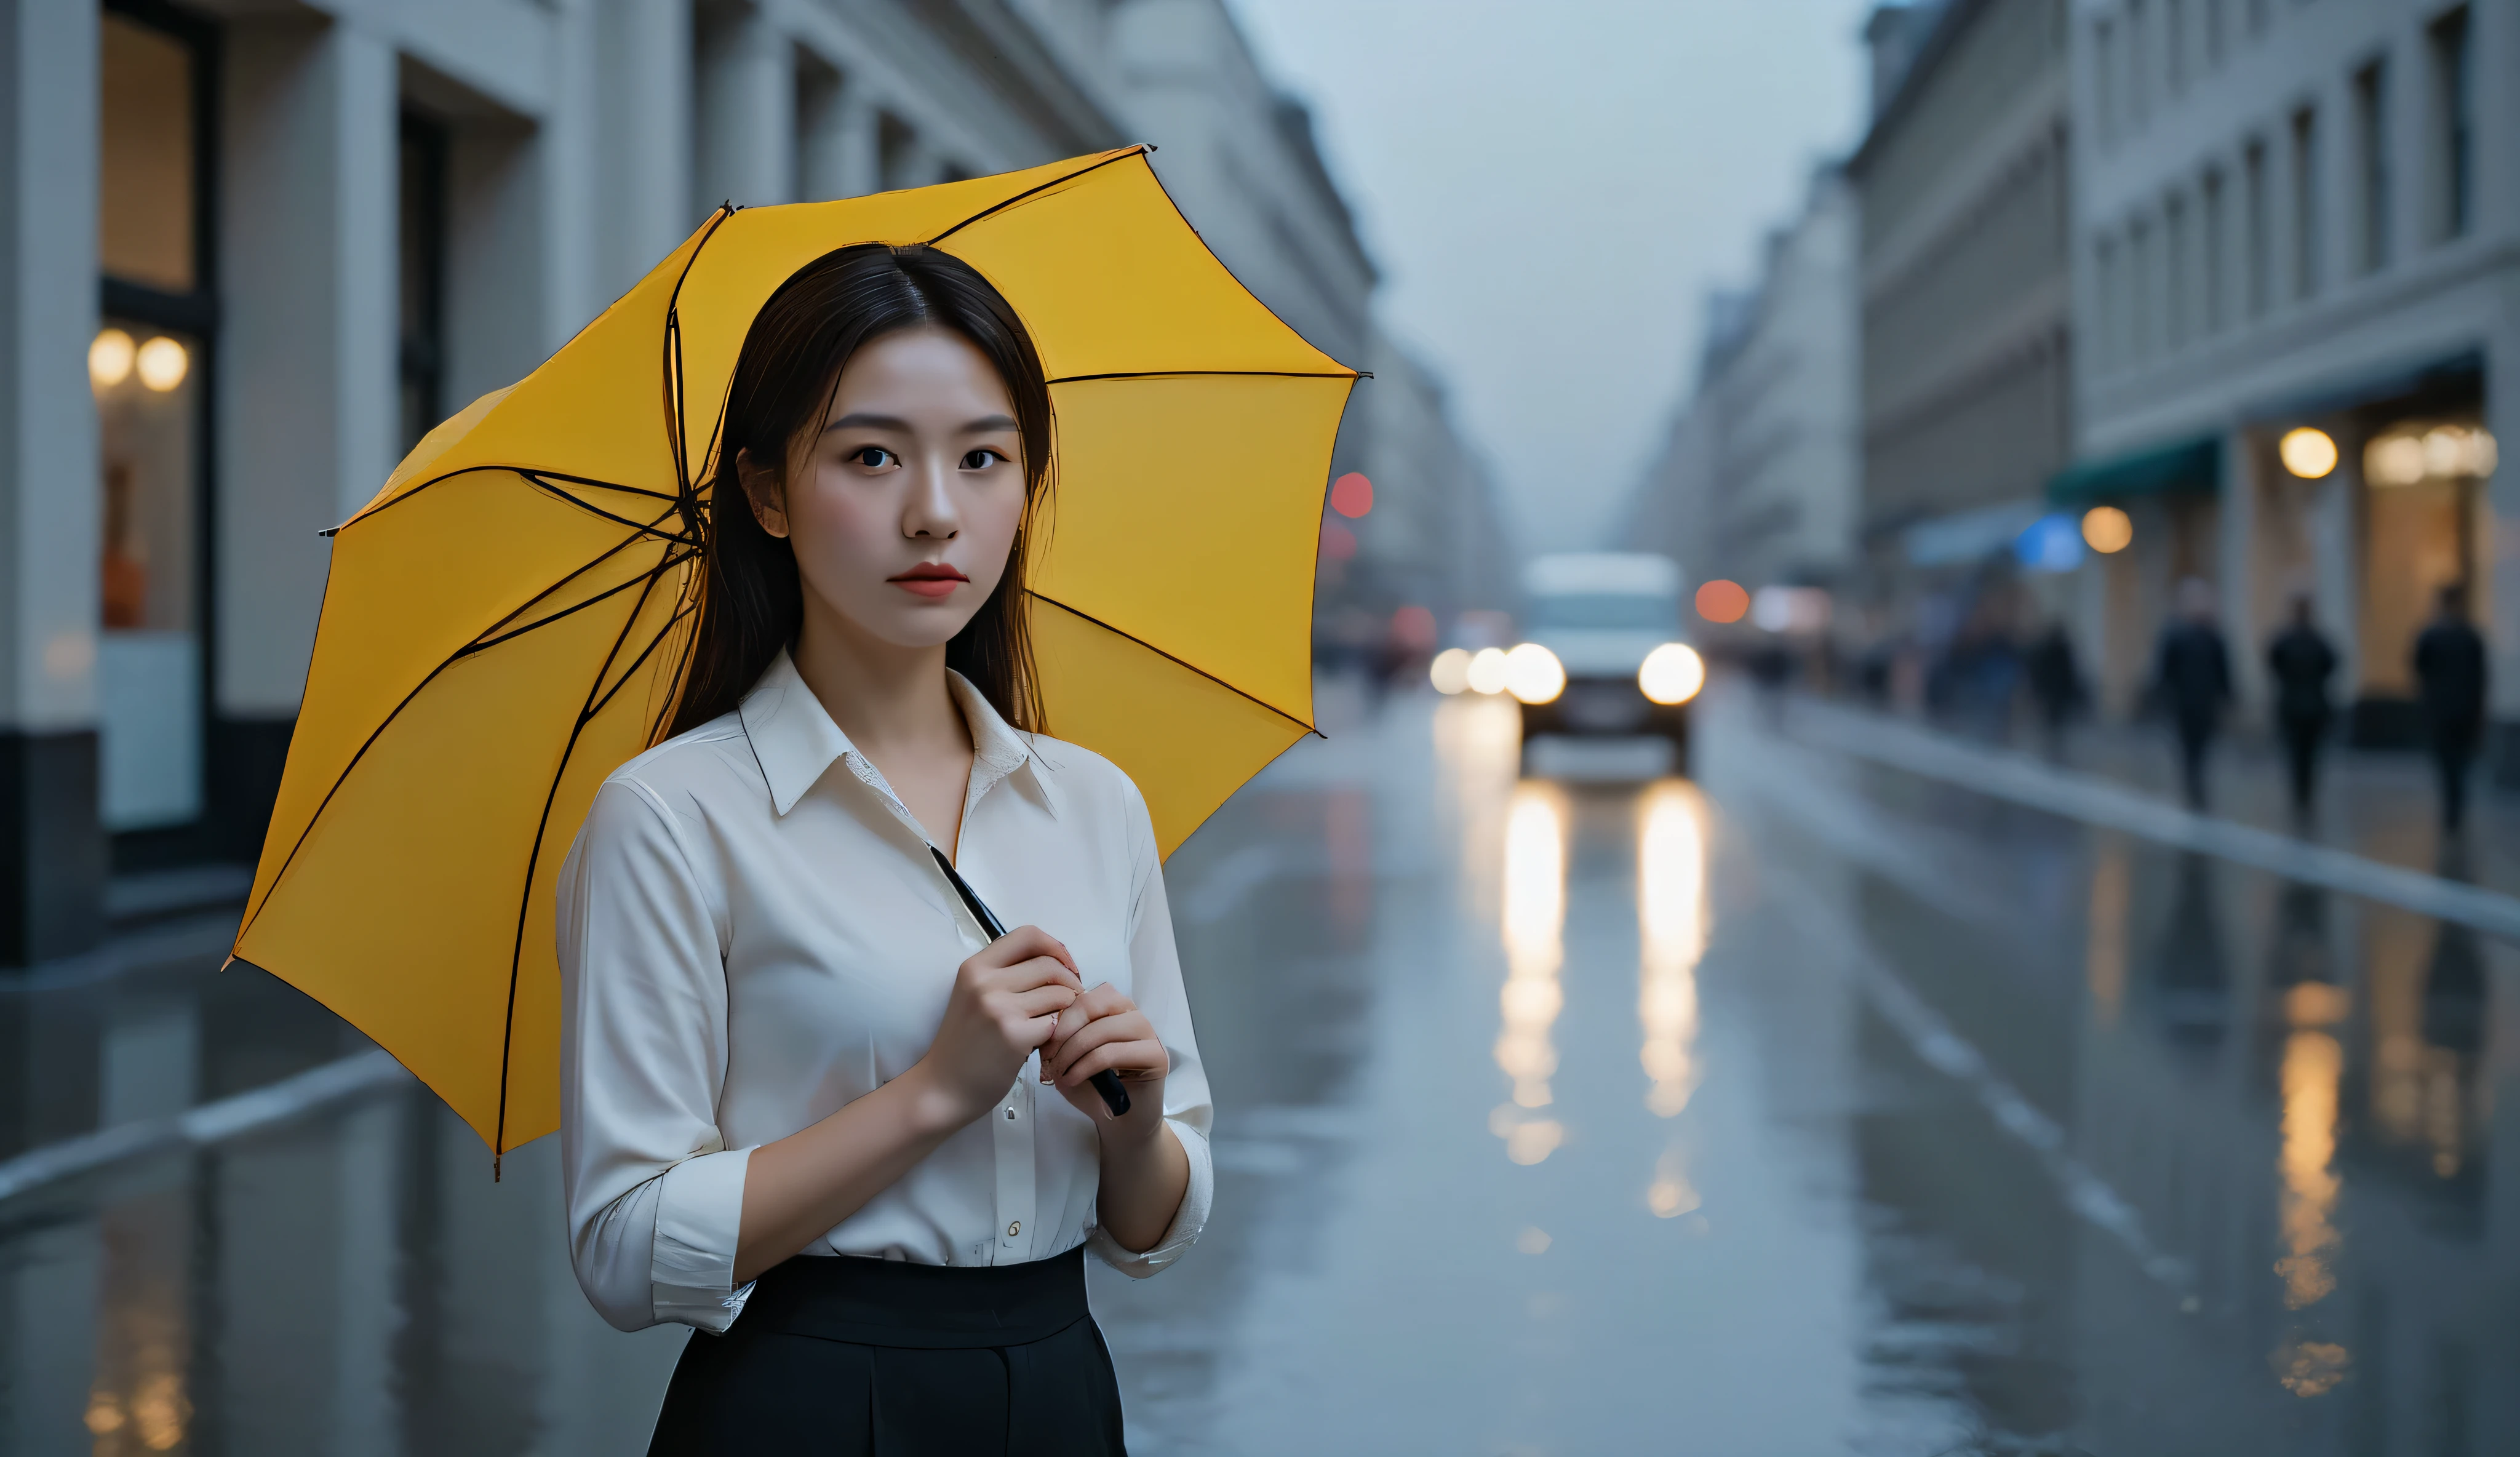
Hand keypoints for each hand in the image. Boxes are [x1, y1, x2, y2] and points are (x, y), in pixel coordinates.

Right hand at [912, 925, 1080, 1125]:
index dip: (1055, 946)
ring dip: (1066, 1008)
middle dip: (1070, 981)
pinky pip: (1056, 1023)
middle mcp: (985, 982)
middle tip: (1070, 998)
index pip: (1028, 935)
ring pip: (1058, 993)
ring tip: (1054, 1021)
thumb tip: (1057, 959)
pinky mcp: (1015, 1036)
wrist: (943, 1087)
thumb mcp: (973, 995)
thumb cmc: (964, 1042)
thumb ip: (1006, 974)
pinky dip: (1057, 1031)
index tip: (1066, 965)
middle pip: (1049, 965)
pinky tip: (1044, 1041)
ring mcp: (1000, 1009)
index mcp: (975, 967)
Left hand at [1042, 984, 1169, 1134]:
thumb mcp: (1068, 1058)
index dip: (1061, 1015)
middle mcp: (1133, 1014)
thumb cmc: (1093, 1089)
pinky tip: (1072, 1079)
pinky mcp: (1156, 1055)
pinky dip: (1085, 1066)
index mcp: (1113, 1008)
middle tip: (1049, 1057)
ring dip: (1073, 1051)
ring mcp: (1148, 1033)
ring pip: (1103, 1028)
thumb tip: (1045, 1026)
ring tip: (1059, 1072)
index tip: (1043, 1042)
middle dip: (1065, 1030)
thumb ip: (1060, 1039)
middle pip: (1094, 1004)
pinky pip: (1112, 1053)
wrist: (1120, 1122)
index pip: (1085, 995)